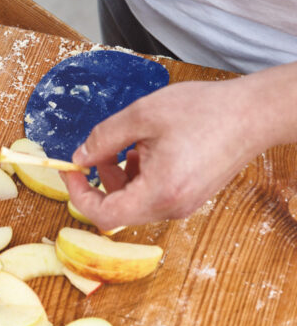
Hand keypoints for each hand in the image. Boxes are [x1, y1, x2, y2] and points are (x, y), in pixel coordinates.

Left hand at [60, 78, 266, 228]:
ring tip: (130, 145)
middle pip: (118, 210)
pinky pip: (152, 196)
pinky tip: (147, 150)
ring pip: (134, 203)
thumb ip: (103, 138)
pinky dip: (139, 177)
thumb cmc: (204, 111)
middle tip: (98, 152)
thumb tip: (79, 157)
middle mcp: (172, 207)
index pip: (104, 215)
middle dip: (100, 182)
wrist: (254, 113)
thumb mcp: (142, 116)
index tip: (71, 172)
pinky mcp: (190, 197)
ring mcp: (183, 205)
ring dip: (120, 178)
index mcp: (159, 193)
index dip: (79, 196)